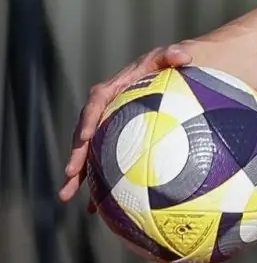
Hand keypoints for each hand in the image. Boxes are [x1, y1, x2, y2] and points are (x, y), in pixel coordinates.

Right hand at [59, 44, 193, 203]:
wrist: (182, 75)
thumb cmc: (177, 66)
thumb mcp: (174, 57)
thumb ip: (174, 55)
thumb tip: (184, 56)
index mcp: (118, 88)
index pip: (97, 102)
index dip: (89, 119)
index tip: (85, 137)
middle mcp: (110, 109)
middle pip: (87, 132)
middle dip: (76, 154)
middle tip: (70, 175)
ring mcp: (114, 127)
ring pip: (91, 152)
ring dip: (79, 174)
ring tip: (67, 196)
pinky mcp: (122, 142)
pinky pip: (108, 164)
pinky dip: (102, 184)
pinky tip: (98, 207)